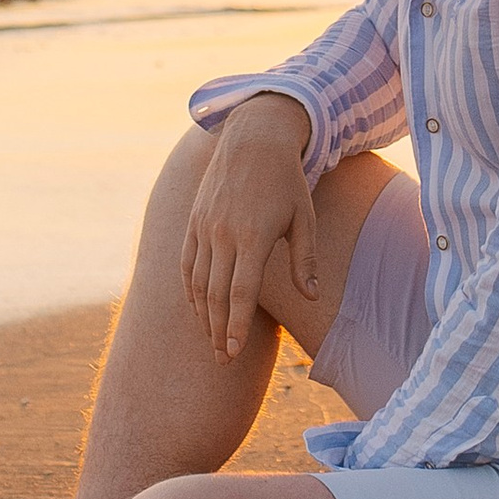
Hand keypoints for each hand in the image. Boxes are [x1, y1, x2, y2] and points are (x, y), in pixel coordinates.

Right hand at [181, 94, 315, 359]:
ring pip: (197, 282)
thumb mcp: (303, 217)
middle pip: (216, 295)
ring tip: (212, 341)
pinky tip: (198, 308)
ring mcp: (204, 226)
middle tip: (224, 360)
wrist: (253, 137)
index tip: (234, 353)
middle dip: (218, 331)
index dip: (236, 326)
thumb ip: (305, 260)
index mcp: (253, 235)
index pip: (241, 293)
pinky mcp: (194, 219)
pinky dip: (190, 289)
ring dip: (203, 315)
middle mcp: (223, 233)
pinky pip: (186, 262)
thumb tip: (312, 296)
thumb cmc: (286, 180)